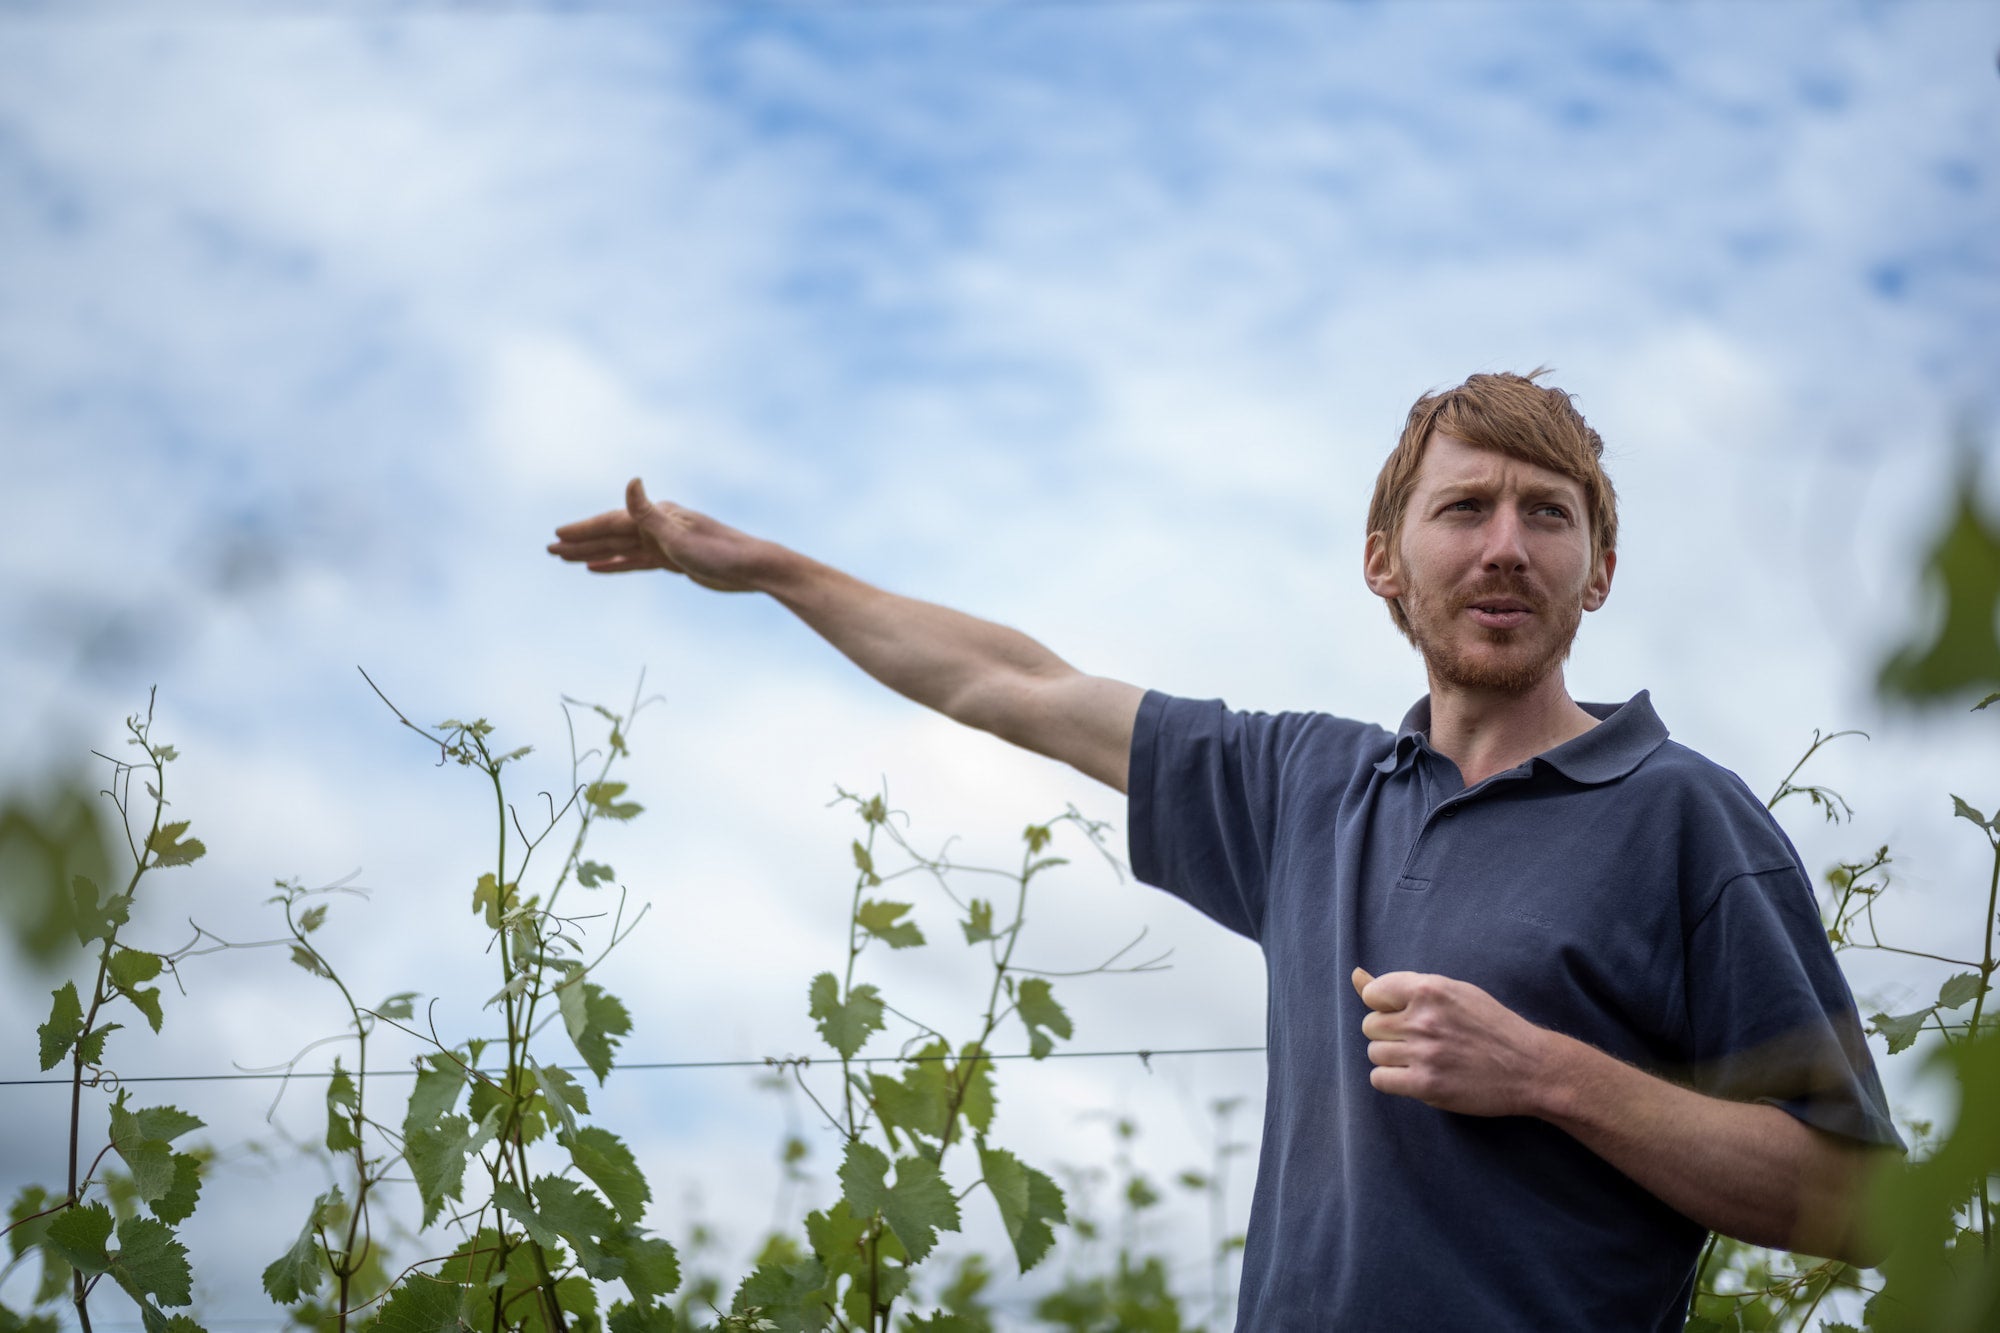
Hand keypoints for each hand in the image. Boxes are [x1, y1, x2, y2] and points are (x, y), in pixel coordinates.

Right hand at [547, 479, 765, 591]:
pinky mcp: (673, 560)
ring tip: (565, 559)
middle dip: (580, 542)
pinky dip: (616, 563)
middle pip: (611, 535)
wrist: (753, 567)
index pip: (612, 523)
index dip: (584, 530)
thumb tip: (631, 480)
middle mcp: (658, 526)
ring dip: (593, 553)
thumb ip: (649, 514)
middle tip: (550, 550)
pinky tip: (598, 568)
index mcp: (658, 518)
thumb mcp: (679, 536)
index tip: (557, 536)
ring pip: (620, 549)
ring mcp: (665, 543)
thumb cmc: (720, 552)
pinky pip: (636, 561)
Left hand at [1351, 966, 1554, 1117]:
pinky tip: (1415, 1076)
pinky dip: (1392, 1080)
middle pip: (1370, 1025)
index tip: (1404, 1014)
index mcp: (1429, 990)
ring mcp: (1424, 1054)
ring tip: (1421, 1058)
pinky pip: (1380, 1079)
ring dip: (1392, 1058)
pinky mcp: (1426, 1085)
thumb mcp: (1453, 991)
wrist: (1530, 1067)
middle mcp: (1423, 1019)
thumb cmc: (1490, 1026)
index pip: (1373, 993)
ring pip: (1374, 1053)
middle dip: (1389, 1033)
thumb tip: (1355, 976)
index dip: (1385, 1005)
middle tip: (1418, 1039)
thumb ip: (1403, 986)